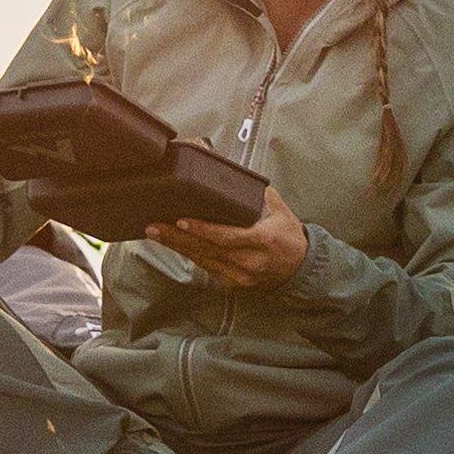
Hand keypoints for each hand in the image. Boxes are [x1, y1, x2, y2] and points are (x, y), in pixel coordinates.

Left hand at [148, 187, 311, 291]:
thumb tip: (229, 170)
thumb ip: (255, 192)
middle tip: (154, 225)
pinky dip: (188, 254)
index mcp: (263, 240)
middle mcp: (250, 261)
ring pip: (203, 260)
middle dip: (178, 238)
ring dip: (177, 246)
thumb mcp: (278, 208)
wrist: (299, 267)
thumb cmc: (287, 233)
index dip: (203, 230)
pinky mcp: (232, 283)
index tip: (181, 221)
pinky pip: (206, 266)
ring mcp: (240, 276)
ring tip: (155, 232)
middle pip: (208, 249)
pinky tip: (172, 244)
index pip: (228, 237)